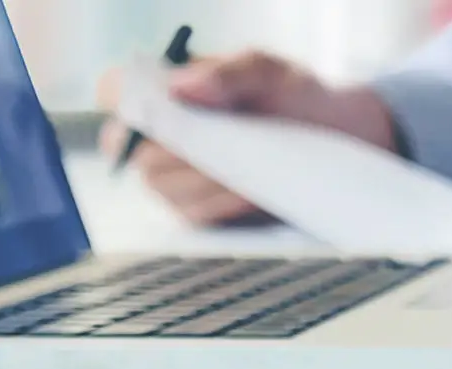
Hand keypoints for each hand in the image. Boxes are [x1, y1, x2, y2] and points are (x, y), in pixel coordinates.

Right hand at [95, 51, 398, 226]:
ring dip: (205, 182)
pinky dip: (222, 204)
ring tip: (248, 171)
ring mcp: (175, 177)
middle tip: (215, 148)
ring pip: (164, 187)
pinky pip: (195, 214)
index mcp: (164, 89)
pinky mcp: (200, 209)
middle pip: (137, 151)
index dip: (124, 102)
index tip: (155, 111)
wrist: (335, 134)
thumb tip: (182, 89)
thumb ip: (229, 74)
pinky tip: (251, 192)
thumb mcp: (269, 72)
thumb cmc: (292, 94)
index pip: (117, 92)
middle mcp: (159, 135)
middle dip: (177, 152)